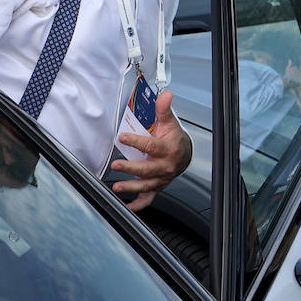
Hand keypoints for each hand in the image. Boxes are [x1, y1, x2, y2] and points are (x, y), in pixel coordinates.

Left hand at [111, 89, 192, 212]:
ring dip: (131, 187)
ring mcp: (162, 179)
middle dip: (131, 169)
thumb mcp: (170, 122)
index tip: (123, 137)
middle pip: (147, 169)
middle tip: (116, 166)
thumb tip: (166, 94)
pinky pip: (148, 199)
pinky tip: (126, 206)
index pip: (151, 146)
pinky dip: (138, 205)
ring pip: (146, 186)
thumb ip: (164, 109)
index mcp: (168, 149)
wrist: (185, 155)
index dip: (137, 141)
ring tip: (116, 187)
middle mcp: (166, 166)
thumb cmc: (174, 138)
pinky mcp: (157, 187)